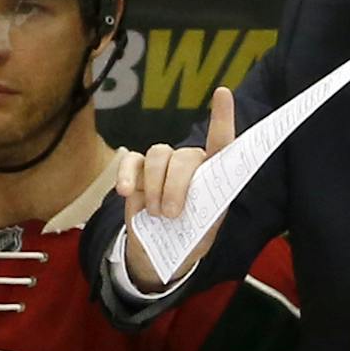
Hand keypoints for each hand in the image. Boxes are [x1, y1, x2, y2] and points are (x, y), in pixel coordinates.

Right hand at [113, 85, 236, 291]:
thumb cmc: (187, 239)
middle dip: (177, 185)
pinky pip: (131, 162)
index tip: (222, 94)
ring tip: (156, 214)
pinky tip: (126, 192)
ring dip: (157, 185)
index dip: (222, 118)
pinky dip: (127, 175)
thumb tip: (198, 199)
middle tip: (172, 214)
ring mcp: (162, 166)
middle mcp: (189, 164)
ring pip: (159, 154)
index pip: (221, 143)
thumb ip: (205, 214)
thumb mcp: (204, 233)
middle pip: (185, 156)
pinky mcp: (138, 173)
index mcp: (213, 175)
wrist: (159, 256)